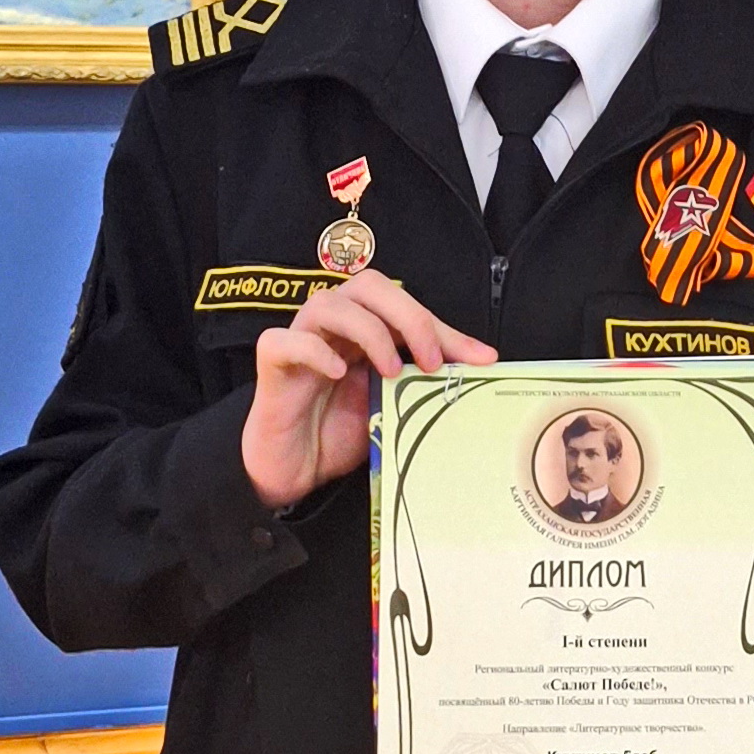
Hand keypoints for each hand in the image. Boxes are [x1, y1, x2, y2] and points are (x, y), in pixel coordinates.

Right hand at [241, 270, 494, 510]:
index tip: (481, 359)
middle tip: (431, 360)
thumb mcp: (395, 404)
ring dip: (369, 332)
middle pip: (369, 286)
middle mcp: (333, 324)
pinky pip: (285, 340)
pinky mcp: (272, 361)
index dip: (444, 328)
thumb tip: (482, 367)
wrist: (295, 467)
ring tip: (390, 372)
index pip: (406, 305)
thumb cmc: (340, 430)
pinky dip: (315, 351)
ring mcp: (300, 338)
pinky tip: (338, 373)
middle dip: (409, 317)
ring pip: (329, 304)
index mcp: (364, 326)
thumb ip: (425, 380)